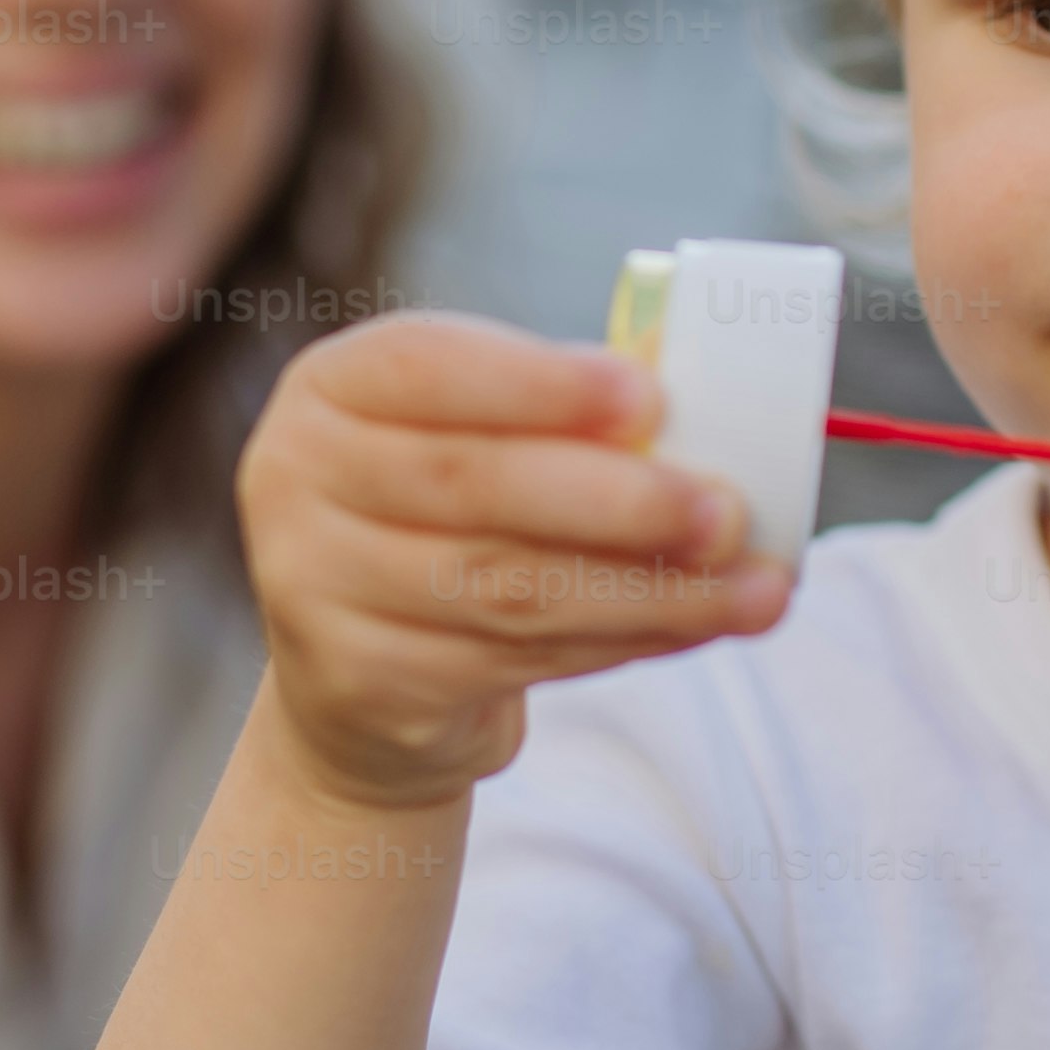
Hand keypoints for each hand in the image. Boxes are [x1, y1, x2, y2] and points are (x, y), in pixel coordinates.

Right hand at [237, 312, 789, 810]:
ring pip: (509, 589)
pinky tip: (694, 626)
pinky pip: (516, 660)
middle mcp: (295, 479)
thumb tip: (706, 408)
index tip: (652, 399)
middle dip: (619, 501)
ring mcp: (313, 589)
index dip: (542, 383)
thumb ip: (562, 414)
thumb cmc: (447, 517)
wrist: (360, 673)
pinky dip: (624, 642)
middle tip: (728, 512)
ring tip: (755, 588)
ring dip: (651, 591)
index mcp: (330, 388)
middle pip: (474, 487)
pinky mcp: (361, 683)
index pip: (427, 366)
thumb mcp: (477, 437)